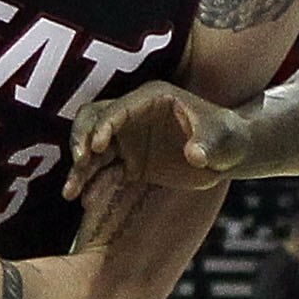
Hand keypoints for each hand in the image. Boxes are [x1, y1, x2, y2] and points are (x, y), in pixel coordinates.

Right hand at [66, 82, 246, 197]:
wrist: (228, 153)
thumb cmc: (226, 136)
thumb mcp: (221, 137)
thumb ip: (206, 144)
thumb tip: (195, 155)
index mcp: (151, 98)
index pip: (117, 108)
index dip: (104, 126)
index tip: (96, 147)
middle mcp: (132, 116)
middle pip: (93, 121)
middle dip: (82, 141)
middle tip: (80, 164)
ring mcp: (128, 139)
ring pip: (93, 150)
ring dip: (80, 169)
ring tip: (70, 193)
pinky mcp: (130, 162)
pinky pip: (103, 172)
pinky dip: (92, 184)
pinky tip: (84, 200)